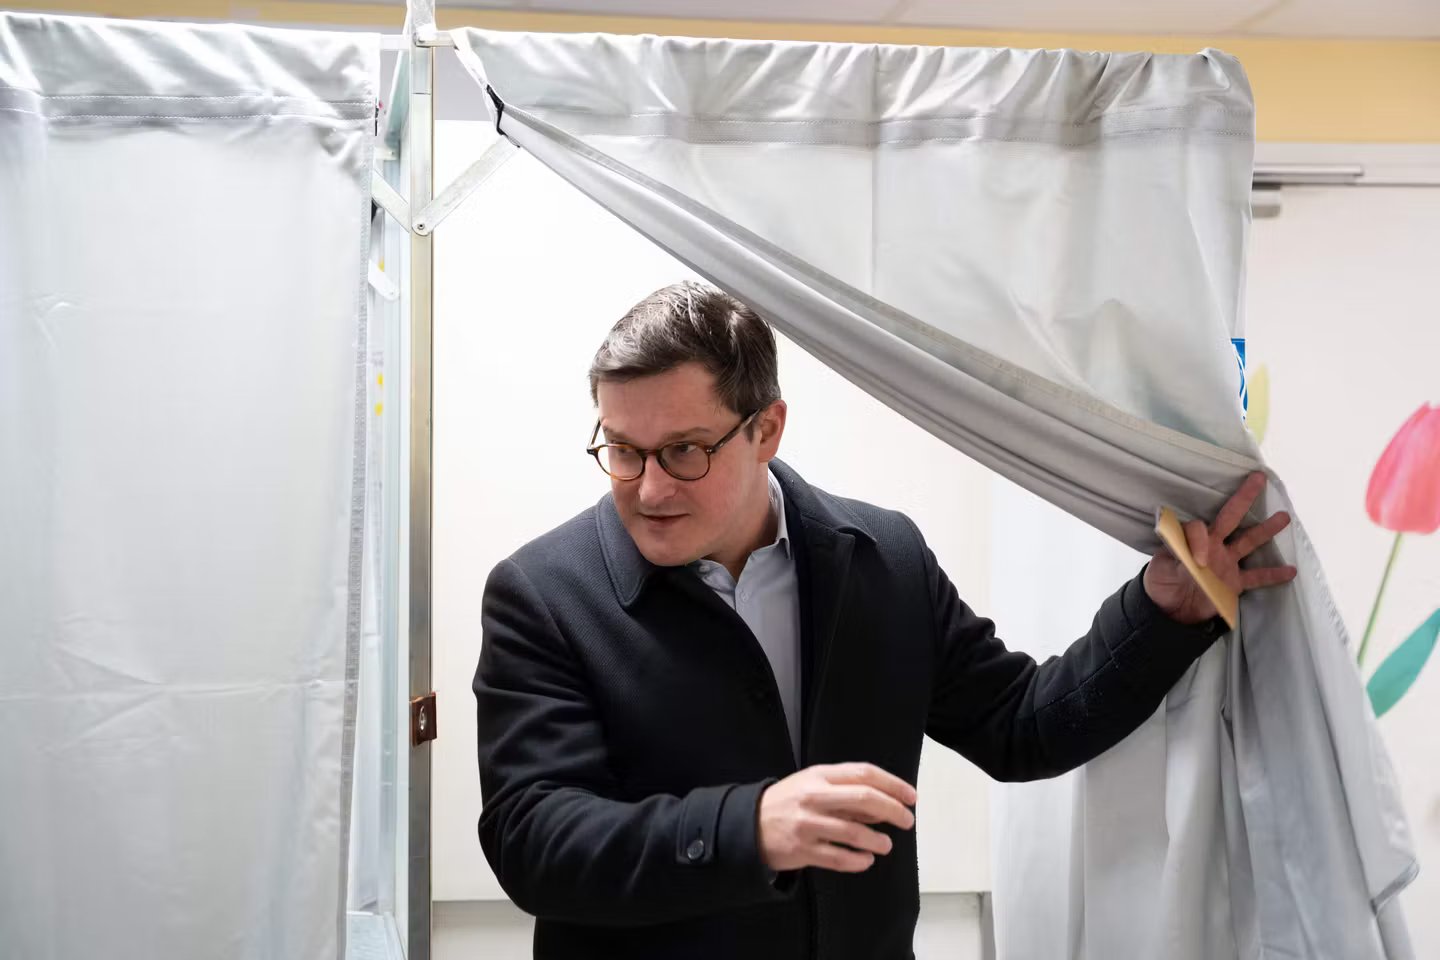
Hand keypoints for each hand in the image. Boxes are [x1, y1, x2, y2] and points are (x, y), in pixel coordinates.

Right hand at [757, 763, 916, 873]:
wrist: (748, 824)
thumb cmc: (787, 802)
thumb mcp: (812, 784)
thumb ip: (844, 790)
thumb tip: (883, 803)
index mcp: (819, 776)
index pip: (864, 773)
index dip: (893, 784)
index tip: (911, 797)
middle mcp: (814, 796)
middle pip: (864, 799)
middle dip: (893, 810)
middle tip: (906, 821)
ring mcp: (807, 824)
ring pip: (854, 832)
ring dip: (877, 840)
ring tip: (886, 844)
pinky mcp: (802, 850)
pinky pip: (838, 858)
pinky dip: (858, 861)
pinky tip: (866, 860)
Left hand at [1144, 471, 1298, 624]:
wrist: (1170, 612)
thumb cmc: (1161, 585)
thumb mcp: (1161, 571)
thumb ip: (1175, 560)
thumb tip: (1191, 554)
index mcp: (1190, 540)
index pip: (1198, 529)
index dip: (1199, 541)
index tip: (1200, 562)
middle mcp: (1211, 546)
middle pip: (1228, 518)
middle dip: (1242, 499)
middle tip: (1257, 478)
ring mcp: (1225, 562)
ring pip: (1248, 541)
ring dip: (1265, 530)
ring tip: (1284, 516)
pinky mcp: (1235, 582)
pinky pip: (1256, 576)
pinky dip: (1273, 574)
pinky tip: (1291, 570)